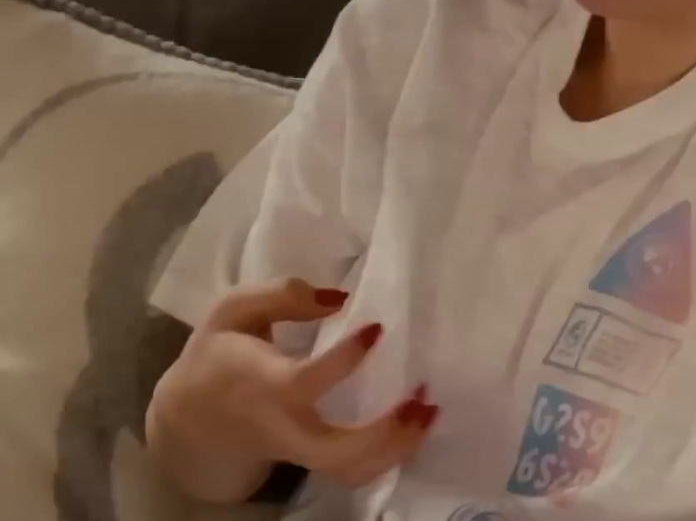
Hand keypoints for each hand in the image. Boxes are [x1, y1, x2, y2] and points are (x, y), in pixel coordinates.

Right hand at [149, 278, 438, 497]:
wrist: (193, 418)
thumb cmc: (220, 356)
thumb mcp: (234, 312)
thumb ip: (282, 295)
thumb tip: (340, 297)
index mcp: (264, 384)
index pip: (306, 382)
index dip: (345, 359)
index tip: (377, 329)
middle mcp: (284, 425)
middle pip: (335, 451)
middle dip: (386, 433)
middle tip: (422, 398)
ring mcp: (299, 451)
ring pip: (350, 471)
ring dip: (397, 450)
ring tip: (428, 413)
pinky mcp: (313, 462)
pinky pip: (354, 474)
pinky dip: (390, 458)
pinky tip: (414, 429)